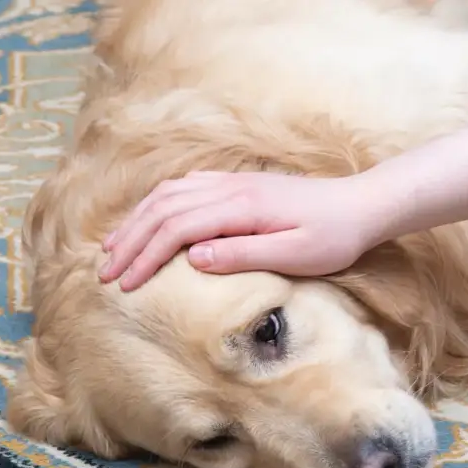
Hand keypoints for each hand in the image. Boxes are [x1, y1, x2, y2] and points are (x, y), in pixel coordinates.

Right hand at [98, 171, 394, 290]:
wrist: (363, 205)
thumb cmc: (335, 237)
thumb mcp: (296, 255)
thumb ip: (244, 255)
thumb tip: (193, 258)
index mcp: (241, 207)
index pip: (176, 228)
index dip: (145, 256)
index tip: (124, 285)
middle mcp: (230, 188)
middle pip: (163, 208)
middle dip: (130, 241)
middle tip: (104, 273)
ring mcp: (233, 182)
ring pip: (169, 194)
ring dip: (138, 220)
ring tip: (115, 248)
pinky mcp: (240, 184)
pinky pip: (186, 187)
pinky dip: (158, 204)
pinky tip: (151, 219)